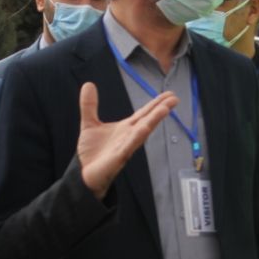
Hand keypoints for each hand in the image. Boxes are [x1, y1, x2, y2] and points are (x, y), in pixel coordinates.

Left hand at [76, 82, 178, 198]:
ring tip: (165, 109)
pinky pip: (129, 147)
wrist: (84, 174)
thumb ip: (89, 105)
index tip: (169, 94)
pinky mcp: (117, 158)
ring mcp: (125, 147)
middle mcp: (129, 137)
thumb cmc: (91, 153)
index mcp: (125, 128)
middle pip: (148, 120)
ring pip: (142, 132)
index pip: (143, 114)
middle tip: (175, 98)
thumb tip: (88, 84)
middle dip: (160, 109)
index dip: (155, 104)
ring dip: (153, 121)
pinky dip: (136, 137)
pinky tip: (145, 128)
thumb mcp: (89, 124)